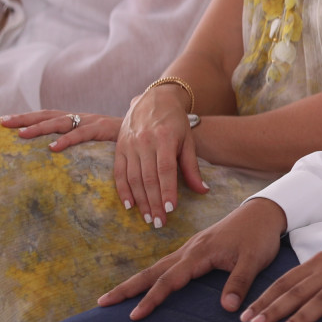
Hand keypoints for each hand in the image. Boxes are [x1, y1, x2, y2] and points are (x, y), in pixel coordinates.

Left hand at [1, 109, 122, 150]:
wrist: (149, 127)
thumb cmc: (123, 138)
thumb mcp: (97, 141)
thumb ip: (83, 145)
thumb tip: (61, 154)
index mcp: (77, 120)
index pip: (47, 116)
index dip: (27, 117)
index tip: (4, 120)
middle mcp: (81, 117)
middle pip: (47, 115)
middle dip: (24, 118)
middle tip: (2, 122)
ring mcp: (91, 122)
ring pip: (60, 122)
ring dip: (39, 127)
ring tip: (20, 134)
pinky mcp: (102, 129)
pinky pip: (81, 134)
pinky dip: (66, 140)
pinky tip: (52, 148)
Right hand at [98, 196, 285, 319]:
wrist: (265, 212)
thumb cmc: (259, 237)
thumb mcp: (254, 260)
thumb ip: (240, 283)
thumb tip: (228, 308)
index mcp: (200, 253)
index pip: (170, 280)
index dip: (152, 299)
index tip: (134, 316)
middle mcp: (190, 249)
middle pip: (152, 271)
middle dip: (127, 288)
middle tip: (101, 303)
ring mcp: (190, 248)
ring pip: (157, 266)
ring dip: (136, 282)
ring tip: (115, 297)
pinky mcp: (195, 248)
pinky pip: (167, 264)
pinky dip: (152, 275)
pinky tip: (147, 284)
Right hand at [113, 84, 206, 226]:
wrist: (154, 98)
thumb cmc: (175, 121)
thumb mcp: (188, 140)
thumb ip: (192, 167)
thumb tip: (203, 191)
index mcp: (165, 138)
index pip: (165, 169)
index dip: (167, 190)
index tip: (170, 209)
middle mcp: (145, 141)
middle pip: (148, 177)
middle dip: (154, 203)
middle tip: (159, 223)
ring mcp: (130, 144)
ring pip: (133, 178)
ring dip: (140, 201)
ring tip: (148, 219)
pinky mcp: (120, 147)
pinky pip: (119, 172)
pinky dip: (123, 190)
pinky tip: (130, 205)